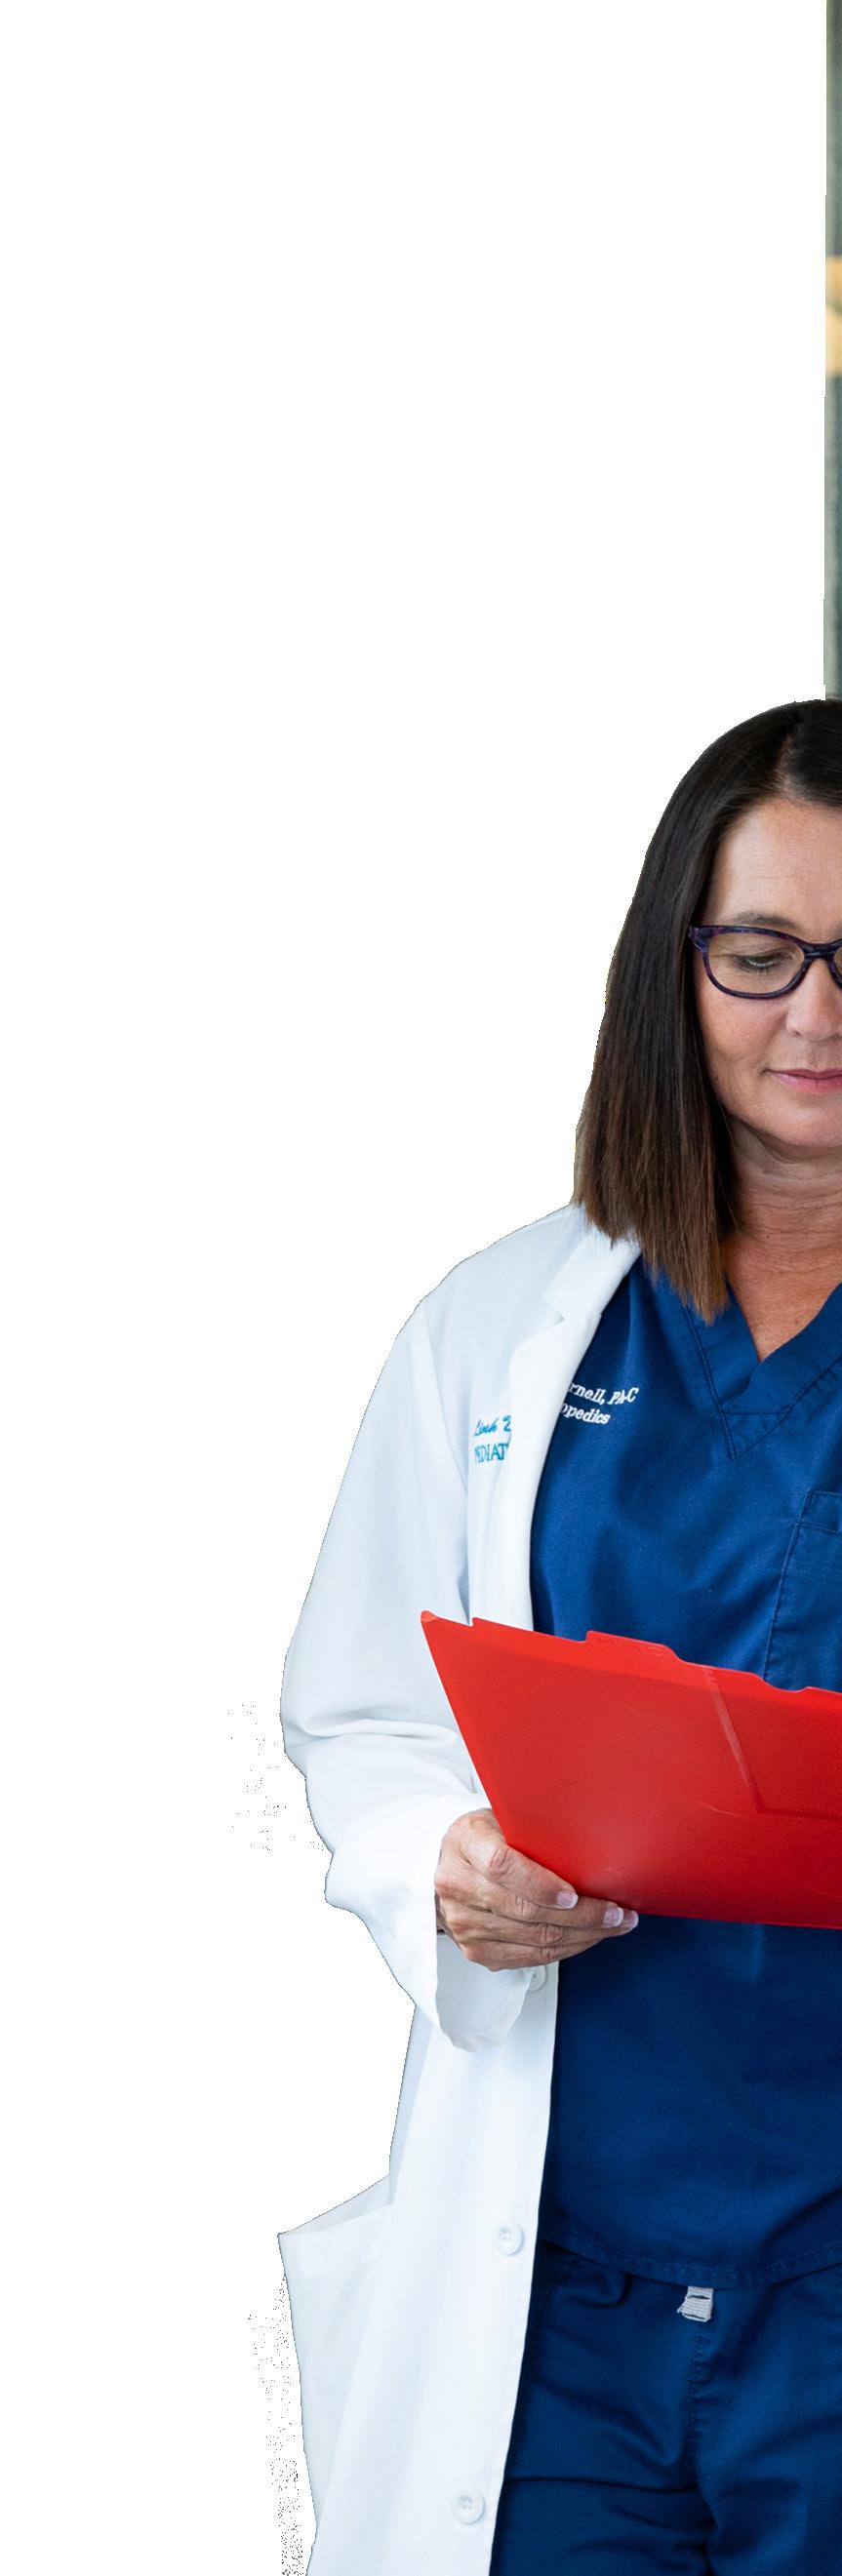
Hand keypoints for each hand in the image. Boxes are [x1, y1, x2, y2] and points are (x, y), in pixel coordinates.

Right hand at [434, 1806, 638, 1968]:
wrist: (443, 1867)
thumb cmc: (482, 1839)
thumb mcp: (500, 1818)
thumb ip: (531, 1829)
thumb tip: (589, 1841)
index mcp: (465, 1844)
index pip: (501, 1866)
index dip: (541, 1884)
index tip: (575, 1892)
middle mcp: (459, 1887)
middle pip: (525, 1910)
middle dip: (581, 1915)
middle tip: (617, 1913)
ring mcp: (465, 1924)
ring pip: (534, 1938)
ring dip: (582, 1936)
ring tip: (613, 1925)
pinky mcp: (477, 1950)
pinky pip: (530, 1957)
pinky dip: (566, 1949)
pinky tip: (588, 1938)